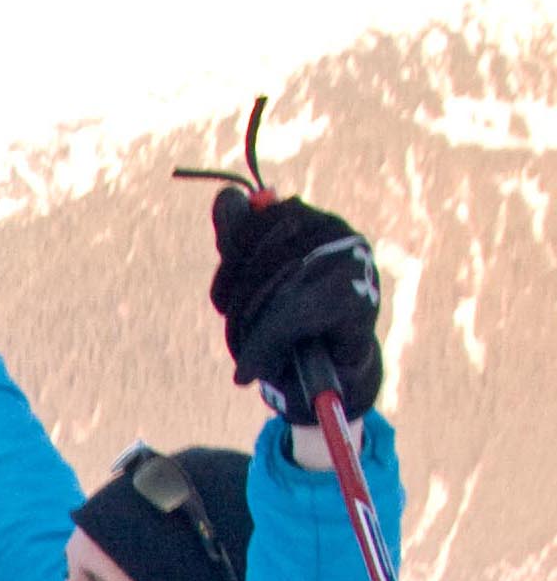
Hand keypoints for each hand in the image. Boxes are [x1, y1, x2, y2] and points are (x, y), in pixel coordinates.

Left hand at [209, 190, 382, 424]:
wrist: (328, 382)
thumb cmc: (287, 332)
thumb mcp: (251, 284)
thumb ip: (237, 240)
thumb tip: (225, 197)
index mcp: (309, 220)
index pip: (252, 222)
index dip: (229, 265)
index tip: (223, 302)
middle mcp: (335, 231)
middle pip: (259, 252)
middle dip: (236, 303)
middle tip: (238, 337)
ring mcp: (352, 262)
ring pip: (273, 285)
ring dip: (249, 332)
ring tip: (252, 359)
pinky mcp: (358, 301)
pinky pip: (291, 315)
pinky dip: (265, 346)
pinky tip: (252, 371)